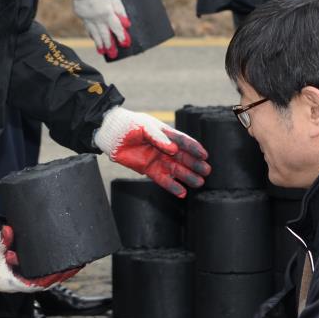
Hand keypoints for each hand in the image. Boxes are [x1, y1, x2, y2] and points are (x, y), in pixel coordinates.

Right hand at [0, 226, 81, 292]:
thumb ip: (0, 241)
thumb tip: (9, 229)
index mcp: (15, 282)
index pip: (41, 283)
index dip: (57, 277)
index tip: (70, 269)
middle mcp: (21, 281)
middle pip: (48, 279)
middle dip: (64, 272)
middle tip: (80, 261)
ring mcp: (21, 275)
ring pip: (45, 274)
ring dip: (59, 268)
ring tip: (76, 258)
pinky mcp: (19, 268)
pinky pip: (38, 268)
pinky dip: (49, 263)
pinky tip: (59, 254)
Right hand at [70, 0, 129, 57]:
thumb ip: (119, 10)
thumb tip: (126, 23)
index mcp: (106, 13)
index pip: (116, 28)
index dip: (121, 36)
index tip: (125, 44)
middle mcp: (96, 18)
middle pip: (104, 34)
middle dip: (109, 44)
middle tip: (113, 54)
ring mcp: (86, 16)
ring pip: (93, 32)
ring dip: (98, 42)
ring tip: (101, 50)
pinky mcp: (79, 12)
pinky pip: (86, 26)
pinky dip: (90, 32)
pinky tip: (92, 36)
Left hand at [94, 107, 208, 196]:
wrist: (111, 135)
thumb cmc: (129, 125)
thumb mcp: (145, 127)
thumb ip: (159, 138)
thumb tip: (173, 149)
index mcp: (166, 134)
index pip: (184, 141)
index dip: (194, 148)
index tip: (204, 155)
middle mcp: (165, 148)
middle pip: (183, 157)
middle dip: (195, 164)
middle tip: (207, 171)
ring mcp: (157, 159)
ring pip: (176, 170)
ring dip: (187, 176)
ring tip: (199, 183)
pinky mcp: (148, 170)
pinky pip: (163, 179)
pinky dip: (172, 186)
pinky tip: (182, 192)